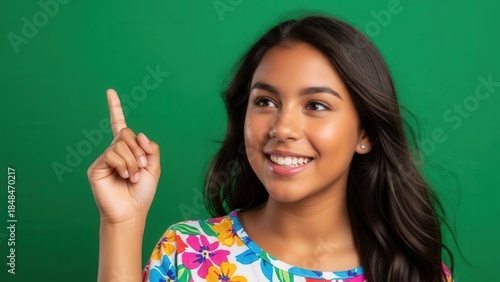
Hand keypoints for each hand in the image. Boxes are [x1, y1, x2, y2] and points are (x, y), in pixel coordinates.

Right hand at [87, 89, 160, 224]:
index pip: (119, 125)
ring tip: (132, 176)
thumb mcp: (154, 168)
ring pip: (121, 144)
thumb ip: (150, 148)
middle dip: (138, 150)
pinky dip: (123, 164)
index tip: (110, 91)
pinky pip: (112, 154)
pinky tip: (124, 176)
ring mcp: (104, 158)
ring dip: (133, 161)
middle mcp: (114, 151)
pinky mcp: (96, 167)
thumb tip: (139, 133)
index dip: (115, 108)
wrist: (131, 212)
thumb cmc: (142, 193)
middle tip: (141, 167)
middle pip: (127, 134)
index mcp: (127, 150)